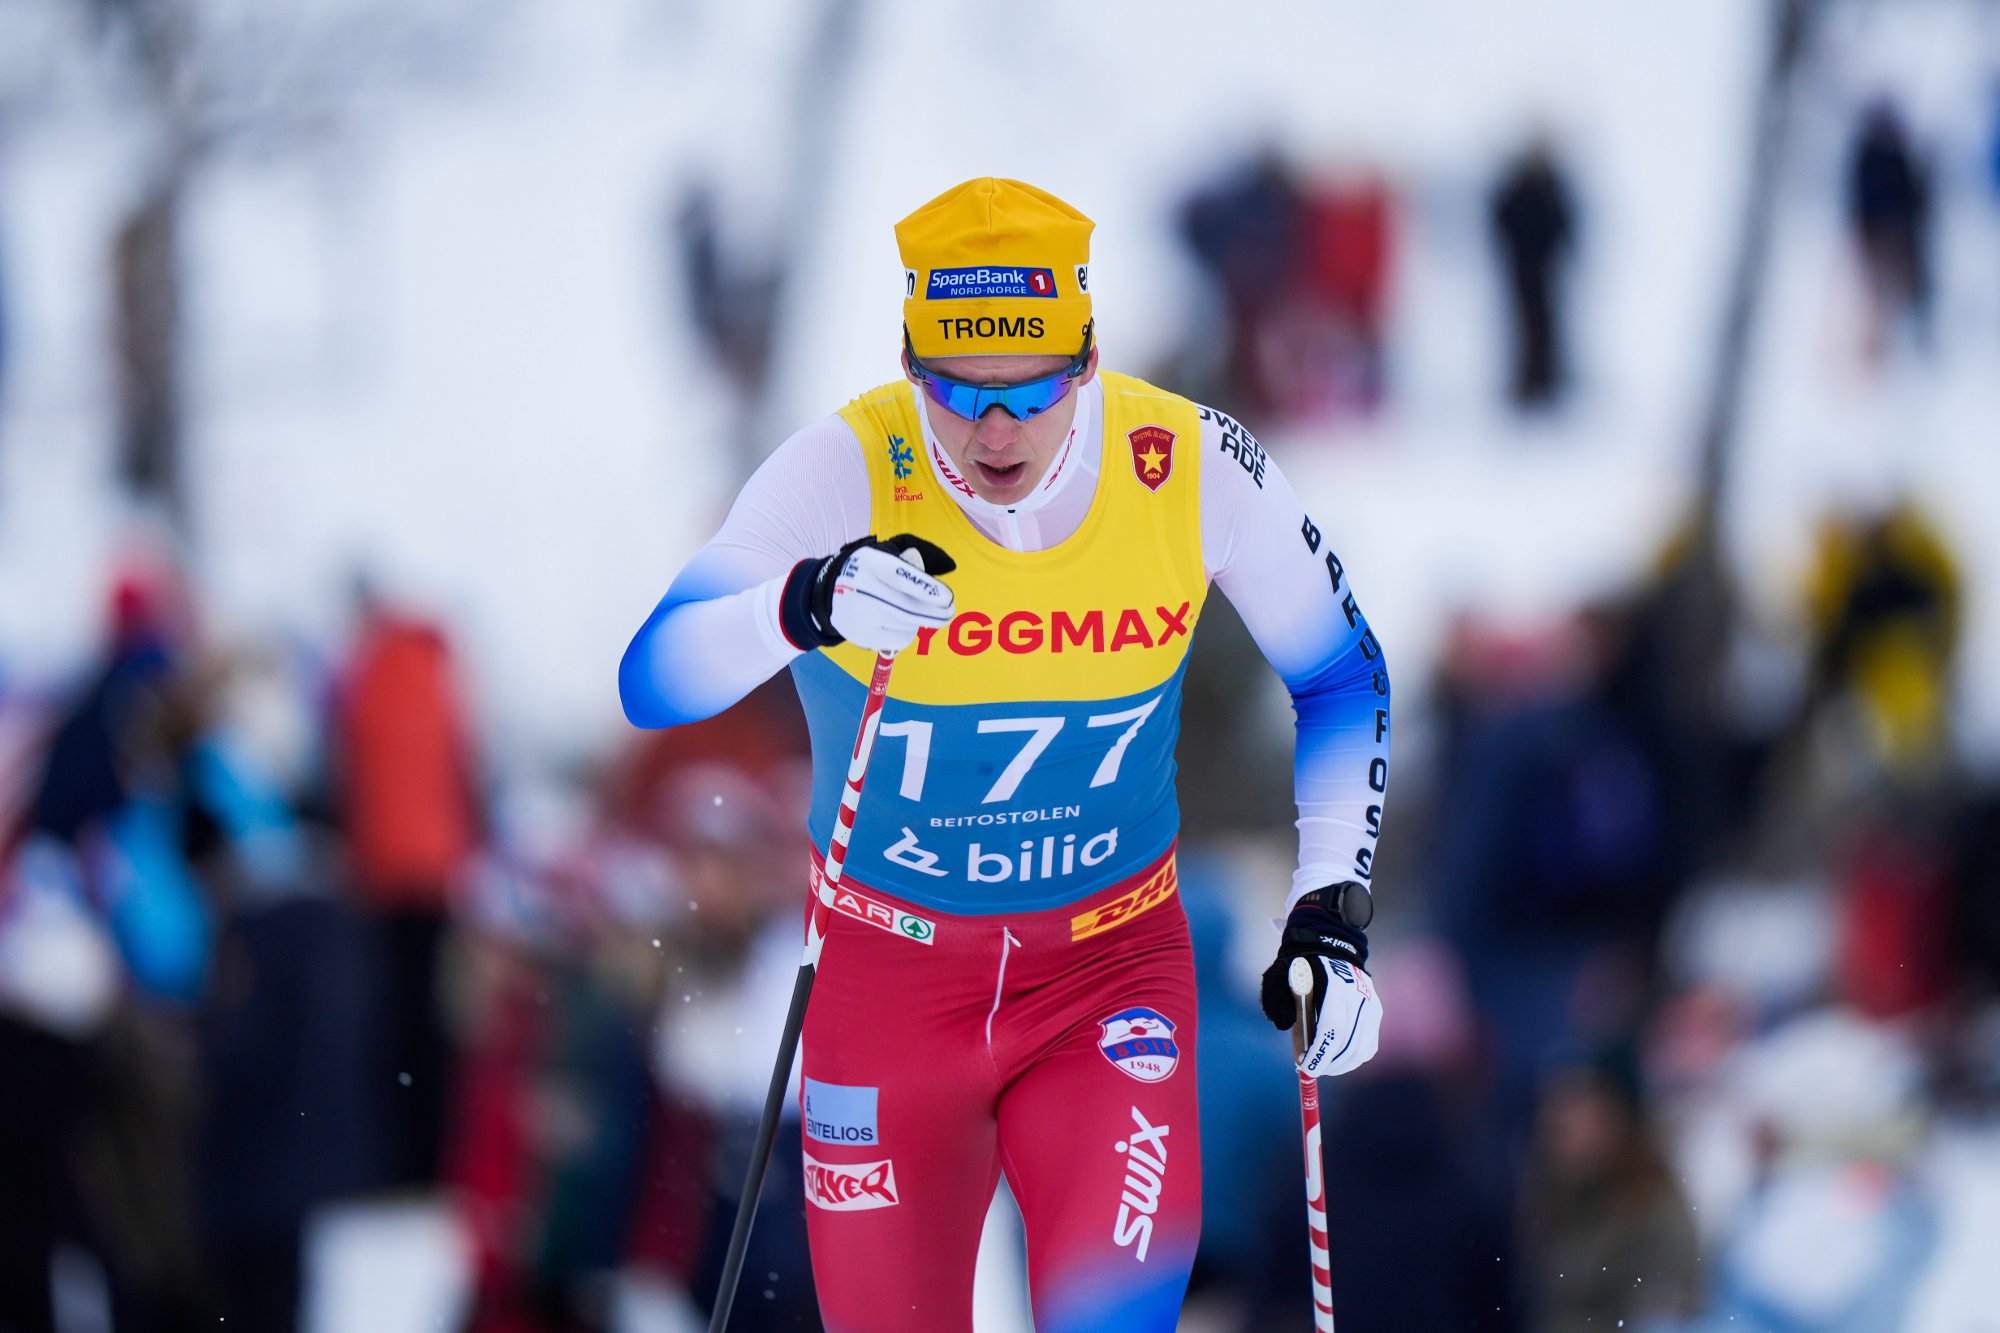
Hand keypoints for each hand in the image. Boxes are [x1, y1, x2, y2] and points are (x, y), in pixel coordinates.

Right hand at [780, 534, 956, 652]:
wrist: (826, 592)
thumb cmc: (868, 570)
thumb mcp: (886, 552)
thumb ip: (918, 554)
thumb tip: (949, 565)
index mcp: (869, 562)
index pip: (899, 577)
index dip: (925, 588)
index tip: (947, 598)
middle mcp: (861, 589)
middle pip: (907, 608)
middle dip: (935, 613)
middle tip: (949, 612)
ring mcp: (860, 615)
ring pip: (906, 625)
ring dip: (919, 620)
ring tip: (913, 611)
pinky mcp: (861, 636)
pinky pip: (899, 640)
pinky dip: (907, 633)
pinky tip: (900, 623)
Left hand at [1259, 882, 1381, 1077]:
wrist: (1330, 944)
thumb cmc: (1302, 967)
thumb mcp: (1284, 979)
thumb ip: (1287, 1011)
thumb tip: (1299, 1055)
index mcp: (1335, 984)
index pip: (1332, 1027)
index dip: (1320, 1052)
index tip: (1305, 1068)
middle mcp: (1359, 995)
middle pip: (1348, 1043)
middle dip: (1328, 1063)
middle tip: (1311, 1071)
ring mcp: (1372, 1004)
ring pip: (1361, 1049)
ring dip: (1341, 1064)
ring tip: (1323, 1066)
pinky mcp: (1377, 1012)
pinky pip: (1369, 1046)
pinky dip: (1354, 1057)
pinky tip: (1338, 1058)